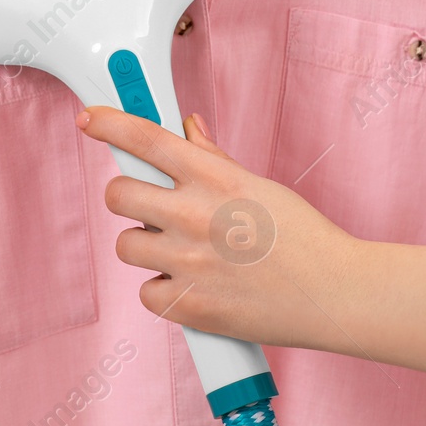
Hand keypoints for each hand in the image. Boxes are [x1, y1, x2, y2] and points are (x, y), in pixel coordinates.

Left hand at [75, 105, 356, 347]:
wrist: (336, 295)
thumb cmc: (306, 238)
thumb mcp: (260, 185)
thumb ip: (213, 160)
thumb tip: (188, 131)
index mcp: (215, 178)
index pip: (145, 138)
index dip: (108, 123)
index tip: (89, 119)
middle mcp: (194, 216)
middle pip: (118, 194)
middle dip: (129, 198)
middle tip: (150, 207)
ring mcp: (188, 263)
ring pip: (126, 245)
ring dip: (145, 246)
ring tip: (182, 252)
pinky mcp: (188, 306)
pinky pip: (146, 292)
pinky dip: (163, 290)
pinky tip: (194, 286)